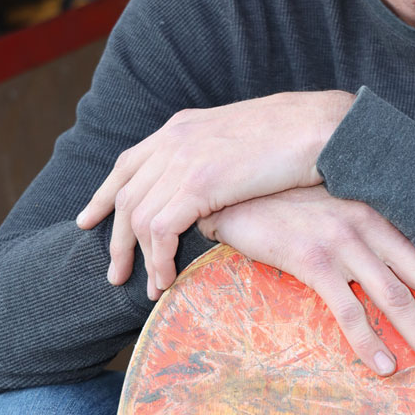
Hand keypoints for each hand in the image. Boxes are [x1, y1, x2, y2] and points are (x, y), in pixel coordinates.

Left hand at [76, 91, 354, 293]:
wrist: (323, 130)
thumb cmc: (299, 139)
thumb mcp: (244, 141)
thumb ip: (217, 158)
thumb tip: (213, 188)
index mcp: (183, 126)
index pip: (128, 163)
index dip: (105, 194)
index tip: (91, 219)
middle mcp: (175, 138)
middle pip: (125, 194)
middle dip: (115, 238)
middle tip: (115, 273)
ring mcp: (183, 159)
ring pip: (138, 217)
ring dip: (139, 259)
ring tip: (148, 288)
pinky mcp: (198, 183)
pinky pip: (160, 231)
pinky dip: (159, 260)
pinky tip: (167, 280)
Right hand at [199, 185, 414, 376]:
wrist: (234, 188)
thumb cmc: (282, 204)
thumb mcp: (330, 211)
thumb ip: (358, 236)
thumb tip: (383, 273)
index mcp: (376, 214)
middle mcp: (367, 225)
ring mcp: (341, 241)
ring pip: (394, 296)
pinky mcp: (311, 258)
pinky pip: (347, 307)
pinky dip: (368, 340)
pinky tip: (385, 366)